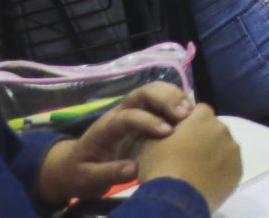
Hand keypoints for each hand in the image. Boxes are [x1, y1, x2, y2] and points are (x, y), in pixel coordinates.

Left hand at [38, 83, 195, 203]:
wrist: (76, 166)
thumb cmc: (82, 172)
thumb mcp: (88, 178)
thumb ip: (108, 173)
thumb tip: (134, 168)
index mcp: (107, 127)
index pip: (128, 116)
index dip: (148, 121)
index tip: (168, 132)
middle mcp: (122, 113)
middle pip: (144, 92)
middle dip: (165, 98)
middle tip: (185, 114)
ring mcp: (134, 112)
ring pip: (155, 91)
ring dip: (174, 96)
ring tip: (191, 111)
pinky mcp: (145, 116)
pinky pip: (162, 101)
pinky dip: (178, 102)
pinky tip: (191, 114)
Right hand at [132, 101, 241, 209]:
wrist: (177, 197)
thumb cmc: (161, 166)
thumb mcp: (150, 142)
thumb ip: (163, 128)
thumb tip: (167, 127)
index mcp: (203, 118)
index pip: (200, 110)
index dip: (189, 121)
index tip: (180, 134)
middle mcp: (222, 129)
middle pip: (213, 128)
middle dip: (203, 137)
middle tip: (188, 154)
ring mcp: (233, 150)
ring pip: (224, 146)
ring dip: (213, 153)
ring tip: (197, 169)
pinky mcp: (238, 169)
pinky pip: (229, 165)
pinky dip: (220, 169)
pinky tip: (206, 179)